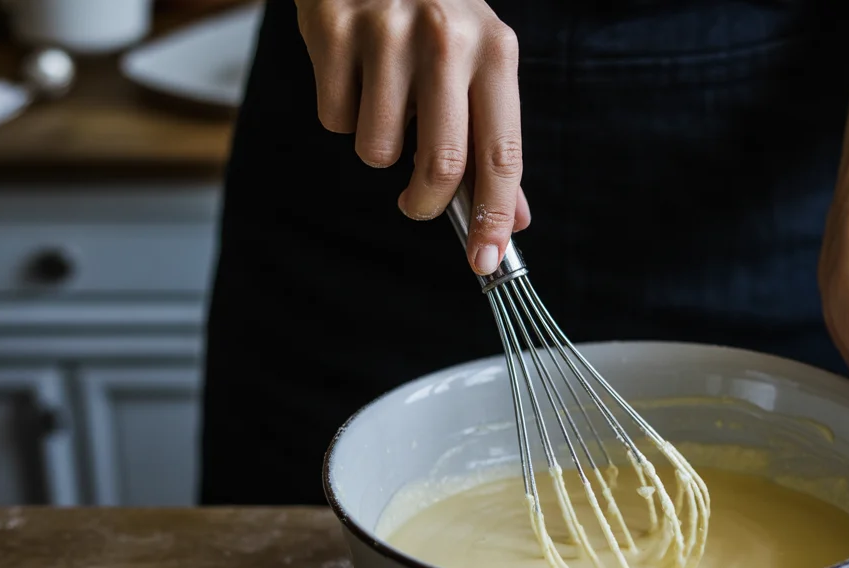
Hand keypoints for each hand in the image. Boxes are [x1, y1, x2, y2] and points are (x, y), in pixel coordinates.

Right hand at [295, 0, 530, 273]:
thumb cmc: (432, 13)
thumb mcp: (480, 61)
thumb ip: (495, 140)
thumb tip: (514, 219)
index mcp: (496, 52)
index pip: (502, 155)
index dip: (493, 218)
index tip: (485, 261)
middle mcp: (448, 39)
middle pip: (440, 165)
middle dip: (425, 203)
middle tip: (416, 203)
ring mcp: (387, 32)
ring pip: (378, 150)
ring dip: (377, 147)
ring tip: (383, 102)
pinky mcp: (334, 29)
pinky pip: (335, 118)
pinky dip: (341, 112)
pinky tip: (353, 74)